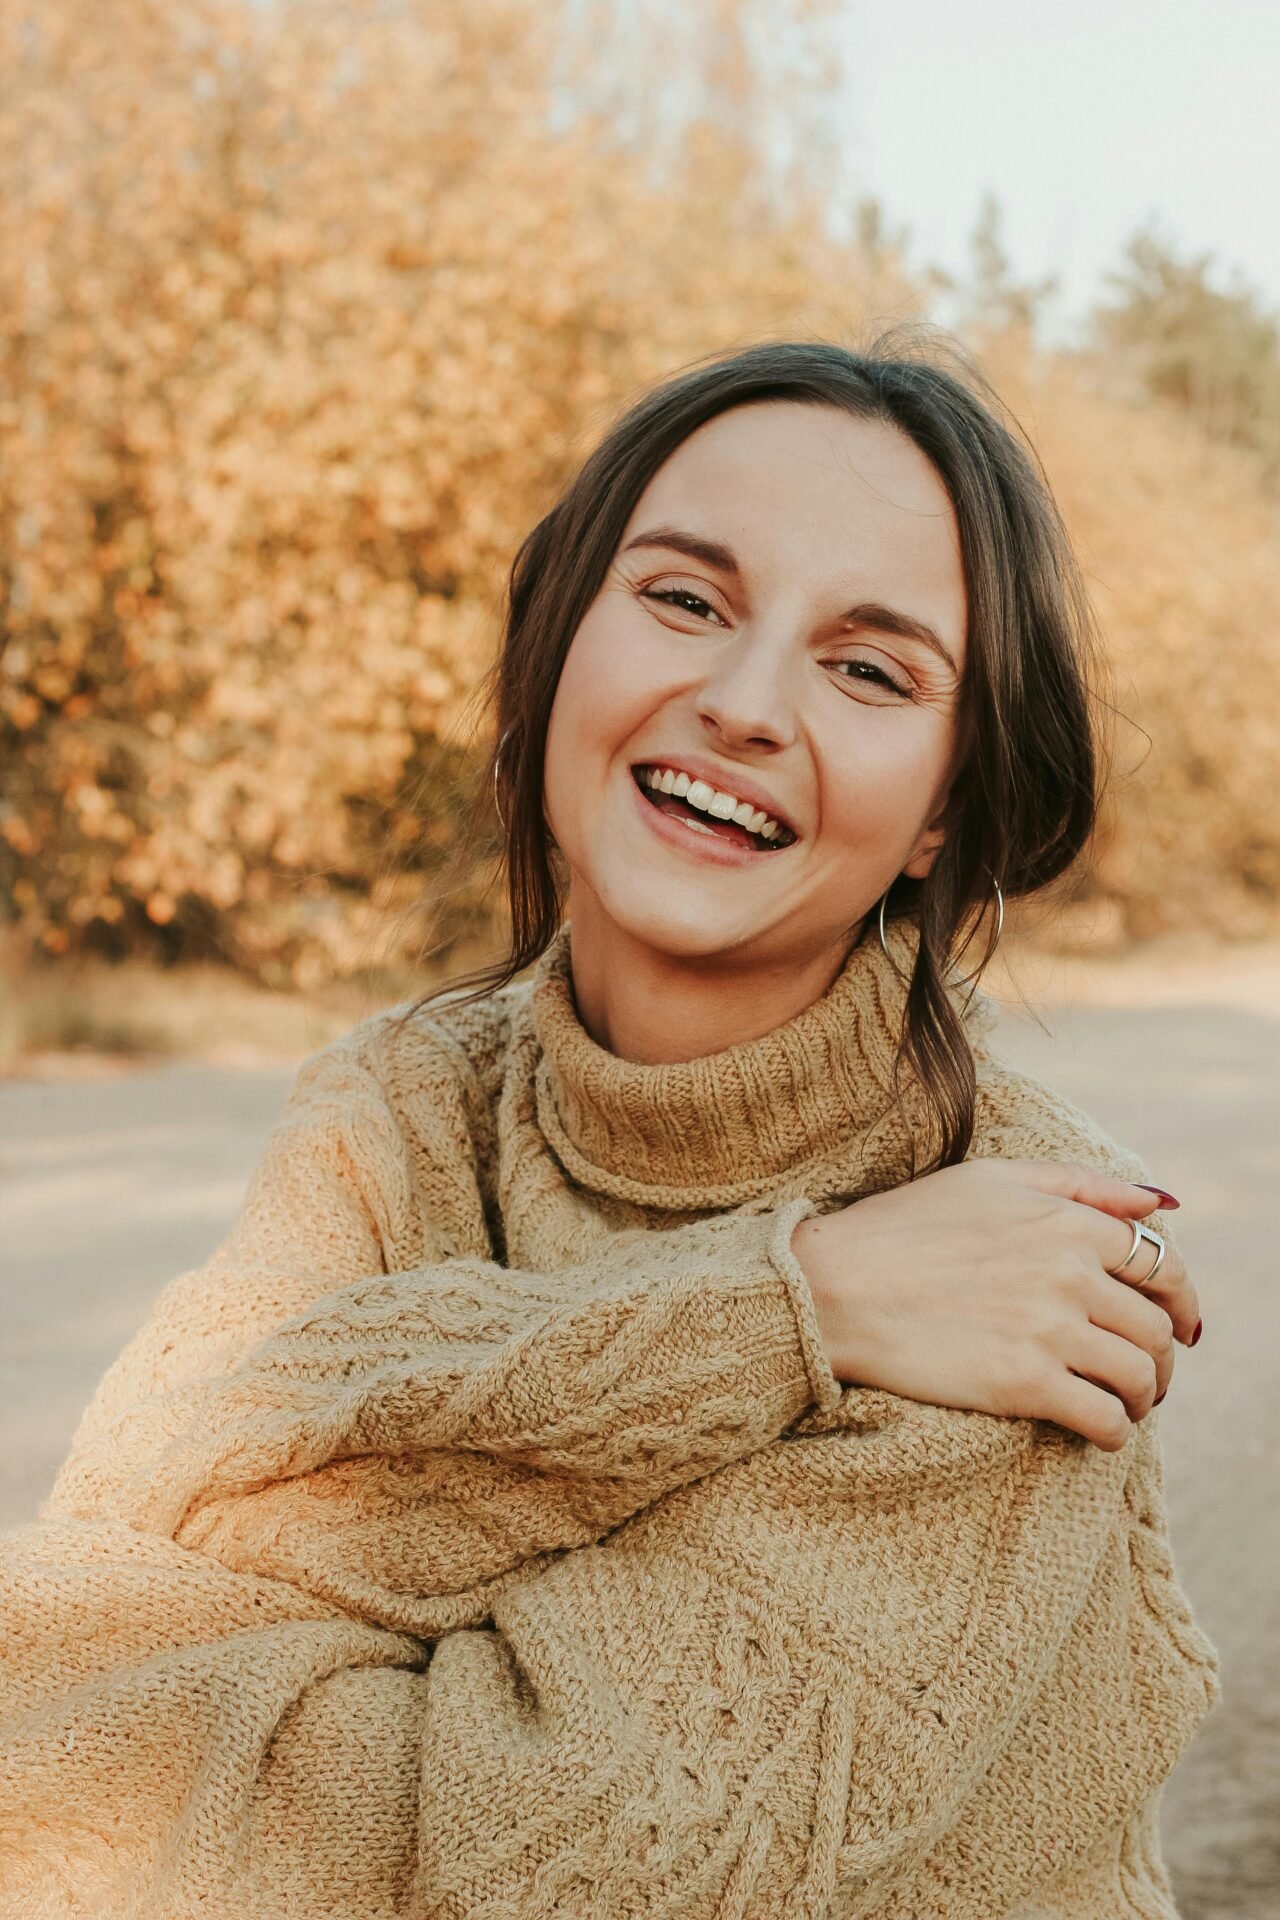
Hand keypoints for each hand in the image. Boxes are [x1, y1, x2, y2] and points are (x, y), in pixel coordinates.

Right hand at [791, 1159, 1199, 1451]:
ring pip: (1140, 1377)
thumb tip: (1162, 1201)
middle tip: (1148, 1378)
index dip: (1181, 1302)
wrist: (833, 1285)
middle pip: (1156, 1328)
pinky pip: (1105, 1419)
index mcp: (1066, 1220)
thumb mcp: (992, 1180)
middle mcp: (1069, 1272)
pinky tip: (1097, 1431)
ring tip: (1124, 1407)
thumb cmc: (904, 1227)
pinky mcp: (1024, 1384)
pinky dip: (1114, 1431)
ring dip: (1145, 1399)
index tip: (1179, 1326)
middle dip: (1164, 1360)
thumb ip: (1080, 1184)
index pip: (1163, 1265)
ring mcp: (1049, 1329)